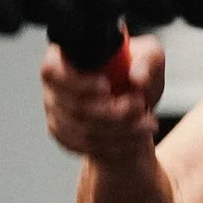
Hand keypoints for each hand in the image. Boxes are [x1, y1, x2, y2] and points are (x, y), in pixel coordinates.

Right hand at [40, 34, 165, 163]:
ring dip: (119, 130)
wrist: (134, 103)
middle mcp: (53, 85)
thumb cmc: (136, 70)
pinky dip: (114, 145)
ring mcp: (54, 111)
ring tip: (147, 123)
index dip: (78, 83)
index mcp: (64, 56)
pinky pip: (84, 146)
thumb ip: (147, 61)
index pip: (52, 71)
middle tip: (139, 106)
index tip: (107, 87)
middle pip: (72, 106)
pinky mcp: (63, 134)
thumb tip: (137, 78)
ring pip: (81, 130)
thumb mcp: (150, 57)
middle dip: (110, 112)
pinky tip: (136, 139)